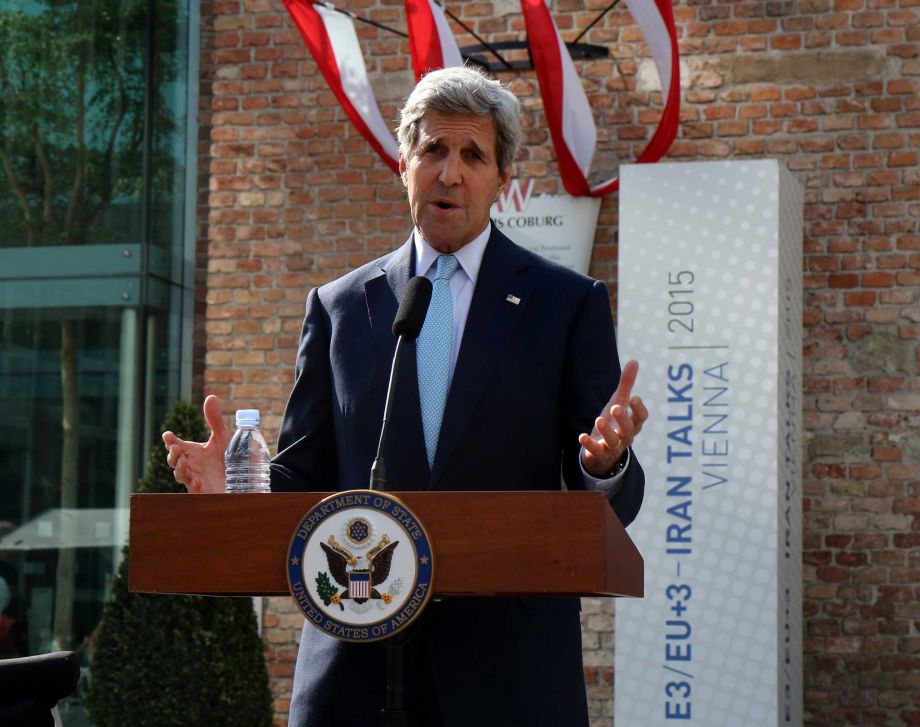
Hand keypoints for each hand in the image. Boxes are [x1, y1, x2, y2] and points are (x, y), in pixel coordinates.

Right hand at [162, 395, 230, 493]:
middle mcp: (191, 465)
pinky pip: (195, 491)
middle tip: (176, 449)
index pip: (176, 445)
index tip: (168, 435)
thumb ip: (215, 420)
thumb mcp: (223, 438)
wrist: (241, 479)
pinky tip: (198, 481)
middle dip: (173, 455)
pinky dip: (195, 486)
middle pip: (174, 461)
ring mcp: (195, 479)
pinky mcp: (204, 492)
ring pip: (181, 476)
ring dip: (180, 470)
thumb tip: (210, 397)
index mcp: (192, 451)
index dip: (170, 441)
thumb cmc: (227, 458)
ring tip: (184, 463)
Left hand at [579, 359, 647, 477]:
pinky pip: (596, 451)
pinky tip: (582, 436)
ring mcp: (612, 447)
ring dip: (606, 431)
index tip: (634, 397)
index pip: (641, 418)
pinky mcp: (599, 454)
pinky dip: (589, 444)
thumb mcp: (619, 402)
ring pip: (613, 441)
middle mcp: (625, 436)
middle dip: (623, 419)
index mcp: (632, 424)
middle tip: (615, 407)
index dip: (639, 409)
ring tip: (599, 420)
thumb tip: (634, 361)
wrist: (603, 451)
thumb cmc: (614, 423)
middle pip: (628, 430)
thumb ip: (626, 384)